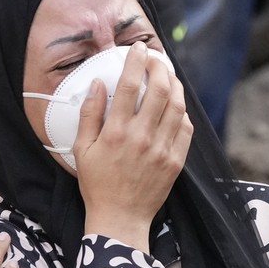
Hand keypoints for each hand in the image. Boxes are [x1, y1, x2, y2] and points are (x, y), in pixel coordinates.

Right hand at [74, 42, 194, 251]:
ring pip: (177, 107)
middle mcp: (142, 138)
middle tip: (155, 59)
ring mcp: (162, 150)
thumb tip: (97, 84)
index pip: (130, 85)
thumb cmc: (97, 184)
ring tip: (168, 76)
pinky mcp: (176, 161)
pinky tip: (176, 105)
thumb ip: (89, 114)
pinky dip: (183, 112)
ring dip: (175, 86)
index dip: (136, 62)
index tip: (138, 48)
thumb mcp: (82, 149)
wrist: (120, 218)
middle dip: (160, 67)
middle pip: (160, 91)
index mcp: (116, 132)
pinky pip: (186, 129)